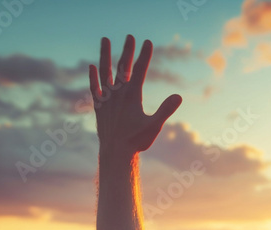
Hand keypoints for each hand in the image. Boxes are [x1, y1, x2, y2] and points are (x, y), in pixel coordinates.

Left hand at [89, 35, 181, 159]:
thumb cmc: (137, 141)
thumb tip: (178, 96)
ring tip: (105, 39)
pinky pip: (94, 87)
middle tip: (130, 36)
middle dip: (127, 50)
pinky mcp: (99, 106)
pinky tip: (92, 66)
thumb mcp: (154, 126)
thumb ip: (165, 110)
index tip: (148, 42)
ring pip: (105, 71)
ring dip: (105, 55)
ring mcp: (106, 98)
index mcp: (131, 95)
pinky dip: (93, 76)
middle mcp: (117, 93)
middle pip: (122, 66)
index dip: (144, 55)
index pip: (139, 70)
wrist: (115, 152)